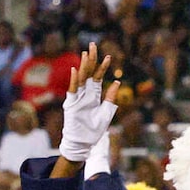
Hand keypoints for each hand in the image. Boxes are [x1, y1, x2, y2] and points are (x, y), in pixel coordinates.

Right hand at [55, 45, 118, 163]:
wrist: (83, 143)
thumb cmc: (94, 130)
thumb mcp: (107, 112)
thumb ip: (111, 97)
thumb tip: (117, 82)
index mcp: (94, 95)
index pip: (98, 77)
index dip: (102, 67)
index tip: (108, 56)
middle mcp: (85, 94)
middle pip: (88, 73)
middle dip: (91, 59)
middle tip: (93, 45)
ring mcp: (78, 98)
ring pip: (81, 78)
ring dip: (83, 66)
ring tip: (86, 53)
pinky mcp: (71, 105)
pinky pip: (72, 90)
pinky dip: (74, 81)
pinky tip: (75, 70)